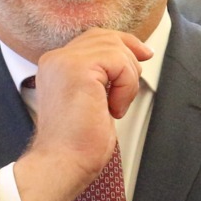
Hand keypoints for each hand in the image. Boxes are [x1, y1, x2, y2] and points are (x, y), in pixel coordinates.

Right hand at [15, 29, 151, 200]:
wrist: (63, 163)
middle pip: (105, 37)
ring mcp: (64, 61)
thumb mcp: (94, 99)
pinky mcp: (77, 69)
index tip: (144, 55)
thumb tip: (133, 57)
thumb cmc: (78, 143)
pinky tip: (114, 108)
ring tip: (116, 105)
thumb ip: (103, 76)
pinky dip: (126, 84)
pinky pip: (118, 61)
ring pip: (115, 48)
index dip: (123, 43)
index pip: (94, 38)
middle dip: (129, 57)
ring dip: (127, 78)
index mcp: (56, 65)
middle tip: (130, 88)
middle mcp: (56, 59)